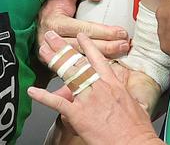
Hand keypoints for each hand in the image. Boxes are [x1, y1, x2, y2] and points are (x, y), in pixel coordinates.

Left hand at [29, 32, 162, 144]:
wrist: (134, 142)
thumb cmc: (137, 129)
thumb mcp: (135, 106)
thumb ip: (127, 98)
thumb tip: (129, 98)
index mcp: (114, 84)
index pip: (98, 59)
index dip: (88, 46)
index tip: (81, 36)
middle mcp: (100, 87)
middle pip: (79, 63)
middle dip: (64, 48)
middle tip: (52, 37)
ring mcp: (89, 99)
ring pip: (68, 76)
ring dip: (53, 62)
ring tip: (43, 51)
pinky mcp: (79, 114)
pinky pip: (57, 103)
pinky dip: (43, 96)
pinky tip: (33, 91)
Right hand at [38, 0, 129, 57]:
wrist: (37, 20)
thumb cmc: (55, 4)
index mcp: (55, 23)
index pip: (83, 29)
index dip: (104, 32)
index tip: (121, 32)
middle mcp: (52, 40)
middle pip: (83, 47)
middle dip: (107, 47)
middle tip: (125, 45)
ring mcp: (51, 54)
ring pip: (80, 58)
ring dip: (102, 57)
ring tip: (121, 52)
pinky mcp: (54, 63)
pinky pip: (76, 65)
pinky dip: (92, 64)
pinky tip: (108, 61)